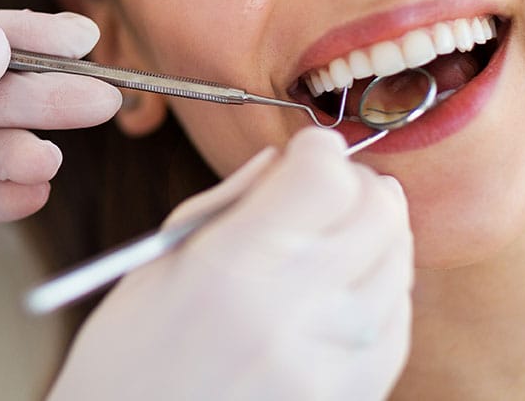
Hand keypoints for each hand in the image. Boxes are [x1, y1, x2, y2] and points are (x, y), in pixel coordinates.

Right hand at [48, 128, 412, 400]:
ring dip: (374, 235)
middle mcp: (293, 311)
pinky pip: (396, 324)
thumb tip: (283, 161)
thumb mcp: (157, 264)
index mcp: (232, 266)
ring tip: (331, 238)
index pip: (325, 176)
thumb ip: (228, 204)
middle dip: (356, 184)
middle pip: (378, 213)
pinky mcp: (352, 399)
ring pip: (398, 264)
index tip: (302, 151)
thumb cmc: (126, 358)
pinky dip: (381, 292)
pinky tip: (340, 290)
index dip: (317, 150)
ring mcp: (331, 363)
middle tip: (325, 187)